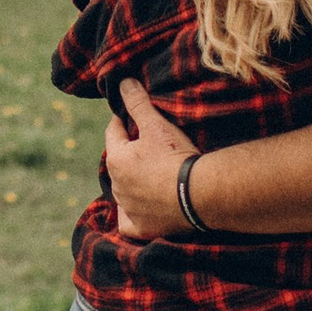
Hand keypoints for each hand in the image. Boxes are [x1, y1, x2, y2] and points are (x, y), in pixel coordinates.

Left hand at [105, 77, 196, 238]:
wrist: (199, 194)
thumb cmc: (176, 156)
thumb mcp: (156, 125)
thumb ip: (138, 103)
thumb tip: (123, 82)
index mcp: (116, 159)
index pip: (113, 133)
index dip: (121, 121)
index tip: (127, 116)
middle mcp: (117, 186)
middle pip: (118, 163)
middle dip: (127, 153)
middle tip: (142, 144)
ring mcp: (129, 209)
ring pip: (122, 192)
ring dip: (130, 182)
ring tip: (145, 174)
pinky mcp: (142, 228)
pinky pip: (129, 223)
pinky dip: (131, 216)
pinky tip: (138, 210)